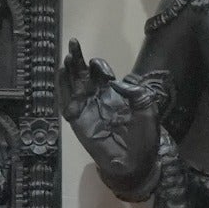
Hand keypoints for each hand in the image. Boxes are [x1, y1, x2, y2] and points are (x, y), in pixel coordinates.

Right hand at [58, 41, 159, 187]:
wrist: (135, 164)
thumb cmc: (143, 139)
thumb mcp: (147, 110)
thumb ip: (137, 93)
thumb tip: (118, 82)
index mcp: (114, 95)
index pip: (102, 73)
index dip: (100, 67)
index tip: (103, 70)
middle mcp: (98, 98)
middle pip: (84, 74)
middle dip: (78, 59)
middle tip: (74, 43)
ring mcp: (86, 109)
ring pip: (73, 85)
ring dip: (69, 70)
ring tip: (67, 56)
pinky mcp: (78, 121)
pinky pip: (67, 102)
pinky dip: (63, 88)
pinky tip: (61, 74)